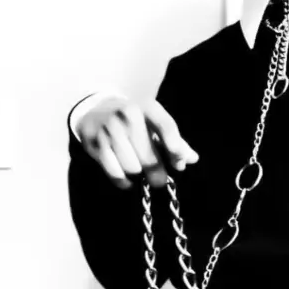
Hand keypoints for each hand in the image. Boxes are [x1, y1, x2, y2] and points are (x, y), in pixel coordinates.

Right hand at [76, 96, 198, 187]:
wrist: (96, 108)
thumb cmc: (134, 120)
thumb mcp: (154, 123)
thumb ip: (175, 141)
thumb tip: (192, 159)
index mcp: (148, 107)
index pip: (167, 127)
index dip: (176, 149)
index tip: (179, 166)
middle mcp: (128, 114)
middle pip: (149, 157)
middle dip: (157, 174)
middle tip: (159, 180)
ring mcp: (110, 128)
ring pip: (132, 168)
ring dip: (138, 175)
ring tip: (139, 171)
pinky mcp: (96, 142)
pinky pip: (115, 173)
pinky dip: (124, 181)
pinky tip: (127, 179)